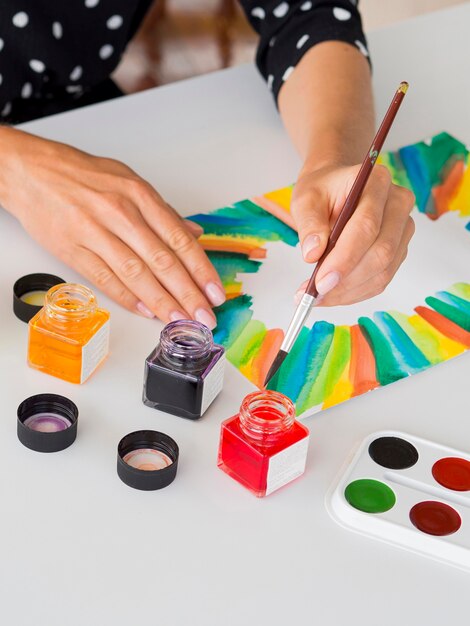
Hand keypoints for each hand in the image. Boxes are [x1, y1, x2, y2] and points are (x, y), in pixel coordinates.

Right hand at [0, 128, 224, 327]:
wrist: (30, 171)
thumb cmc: (81, 175)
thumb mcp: (128, 181)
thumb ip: (163, 211)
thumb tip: (194, 233)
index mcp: (139, 195)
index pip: (179, 240)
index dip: (201, 270)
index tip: (215, 292)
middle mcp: (120, 213)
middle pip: (162, 261)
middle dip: (188, 293)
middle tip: (205, 317)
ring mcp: (95, 232)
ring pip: (136, 274)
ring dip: (161, 302)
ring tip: (180, 321)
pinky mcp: (72, 250)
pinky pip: (105, 279)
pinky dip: (127, 298)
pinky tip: (145, 311)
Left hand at [292, 163, 415, 305]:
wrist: (337, 186)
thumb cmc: (323, 190)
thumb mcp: (305, 199)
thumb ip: (309, 224)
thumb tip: (313, 254)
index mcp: (376, 182)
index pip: (366, 226)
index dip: (345, 258)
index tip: (320, 281)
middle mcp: (398, 204)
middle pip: (382, 252)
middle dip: (347, 280)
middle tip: (316, 294)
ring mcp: (402, 228)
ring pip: (384, 270)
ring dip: (350, 291)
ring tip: (318, 297)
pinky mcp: (399, 249)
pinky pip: (382, 278)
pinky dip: (356, 292)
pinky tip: (333, 295)